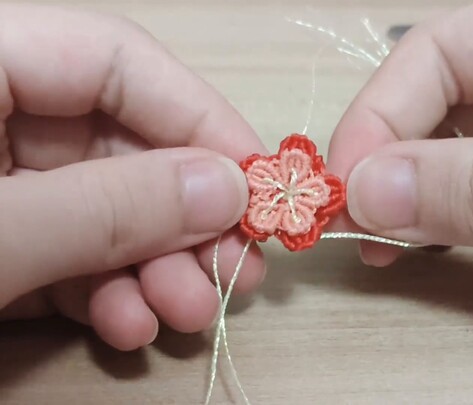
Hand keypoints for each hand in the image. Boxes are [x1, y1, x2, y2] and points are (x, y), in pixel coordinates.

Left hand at [0, 4, 267, 349]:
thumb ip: (108, 209)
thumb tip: (228, 192)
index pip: (118, 60)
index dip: (199, 119)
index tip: (258, 187)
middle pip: (120, 145)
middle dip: (183, 221)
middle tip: (238, 272)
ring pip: (101, 207)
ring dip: (154, 268)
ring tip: (190, 313)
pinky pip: (63, 250)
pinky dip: (104, 292)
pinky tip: (129, 326)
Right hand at [328, 0, 472, 324]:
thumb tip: (375, 190)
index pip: (453, 48)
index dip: (387, 108)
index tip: (347, 180)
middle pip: (451, 99)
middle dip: (393, 153)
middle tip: (352, 220)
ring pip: (469, 151)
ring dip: (415, 191)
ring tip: (381, 241)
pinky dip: (455, 222)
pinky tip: (429, 245)